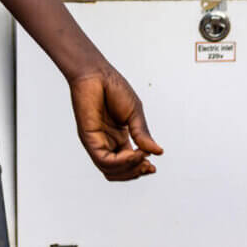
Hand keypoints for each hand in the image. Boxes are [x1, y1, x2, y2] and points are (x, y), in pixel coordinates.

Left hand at [68, 62, 163, 180]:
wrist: (96, 73)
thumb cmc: (113, 88)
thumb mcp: (134, 113)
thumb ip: (143, 134)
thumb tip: (158, 152)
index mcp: (118, 137)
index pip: (128, 163)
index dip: (140, 169)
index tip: (153, 166)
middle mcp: (106, 141)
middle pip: (118, 171)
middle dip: (136, 172)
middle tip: (149, 165)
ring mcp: (96, 140)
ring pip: (110, 170)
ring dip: (130, 169)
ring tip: (141, 157)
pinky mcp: (88, 137)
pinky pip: (103, 159)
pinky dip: (120, 162)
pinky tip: (133, 153)